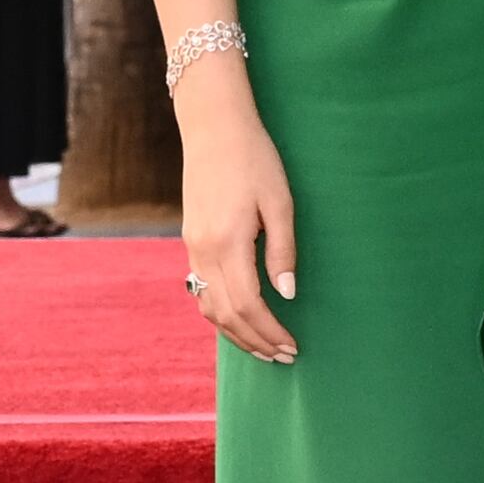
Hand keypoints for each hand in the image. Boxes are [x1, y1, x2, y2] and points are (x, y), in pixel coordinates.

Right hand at [176, 83, 300, 363]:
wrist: (214, 126)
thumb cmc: (255, 158)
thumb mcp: (280, 201)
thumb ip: (282, 250)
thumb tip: (287, 293)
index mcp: (228, 242)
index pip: (249, 305)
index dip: (271, 331)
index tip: (293, 345)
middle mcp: (203, 250)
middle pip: (226, 315)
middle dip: (256, 341)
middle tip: (284, 356)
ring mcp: (192, 247)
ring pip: (209, 307)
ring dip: (236, 333)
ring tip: (263, 348)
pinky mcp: (190, 241)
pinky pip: (201, 290)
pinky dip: (220, 314)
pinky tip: (240, 320)